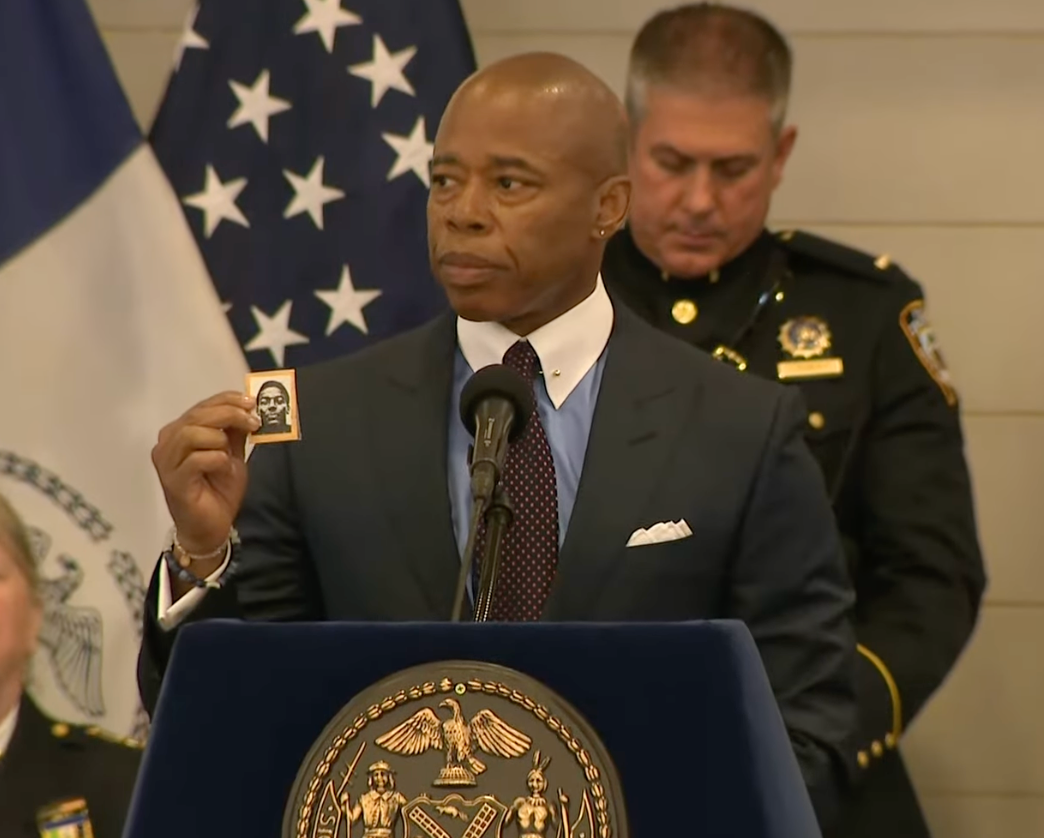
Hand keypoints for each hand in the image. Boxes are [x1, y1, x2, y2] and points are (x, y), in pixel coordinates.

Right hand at [152, 391, 259, 559]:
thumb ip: (235, 432)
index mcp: (180, 432)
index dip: (227, 400)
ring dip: (220, 439)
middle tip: (252, 421)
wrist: (211, 527)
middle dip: (229, 414)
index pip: (201, 405)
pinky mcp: (174, 480)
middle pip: (197, 416)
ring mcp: (167, 462)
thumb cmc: (218, 490)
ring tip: (230, 454)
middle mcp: (168, 443)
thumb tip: (248, 408)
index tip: (251, 402)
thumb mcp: (231, 454)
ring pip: (192, 433)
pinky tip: (224, 468)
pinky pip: (196, 459)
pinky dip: (216, 459)